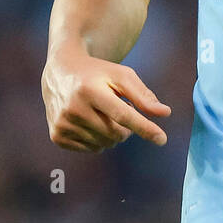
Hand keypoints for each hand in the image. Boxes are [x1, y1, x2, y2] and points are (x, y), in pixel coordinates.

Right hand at [42, 48, 170, 151]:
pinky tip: (90, 122)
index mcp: (89, 90)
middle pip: (116, 134)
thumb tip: (164, 113)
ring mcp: (62, 124)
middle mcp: (73, 108)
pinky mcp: (57, 136)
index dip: (144, 128)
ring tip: (102, 113)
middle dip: (126, 127)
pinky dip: (98, 140)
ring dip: (112, 133)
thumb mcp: (121, 76)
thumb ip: (143, 95)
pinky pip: (92, 149)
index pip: (122, 115)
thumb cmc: (97, 74)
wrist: (60, 73)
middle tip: (119, 109)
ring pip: (105, 144)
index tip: (162, 139)